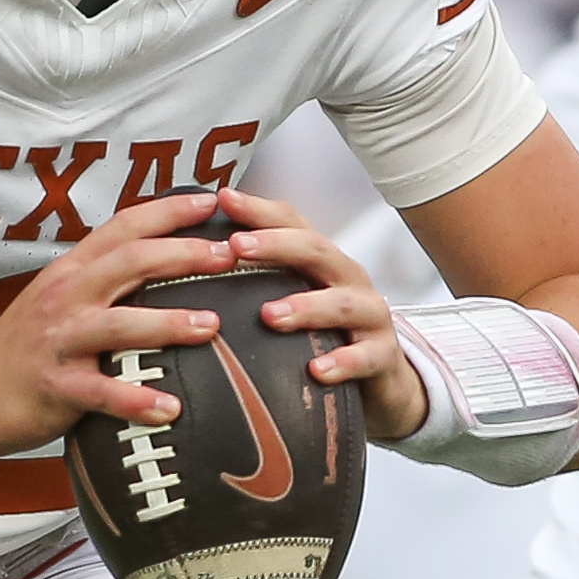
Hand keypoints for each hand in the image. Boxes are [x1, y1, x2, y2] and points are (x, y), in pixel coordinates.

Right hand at [0, 189, 236, 462]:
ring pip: (118, 324)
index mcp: (72, 271)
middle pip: (129, 264)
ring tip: (210, 326)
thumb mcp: (61, 297)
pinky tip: (170, 408)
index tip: (212, 201)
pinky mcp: (56, 387)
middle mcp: (66, 297)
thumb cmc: (30, 345)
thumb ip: (106, 278)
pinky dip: (137, 400)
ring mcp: (60, 341)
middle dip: (182, 255)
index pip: (124, 227)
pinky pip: (102, 393)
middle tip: (227, 255)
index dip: (168, 211)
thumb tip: (168, 260)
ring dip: (167, 323)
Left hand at [207, 187, 429, 441]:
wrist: (382, 378)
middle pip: (317, 250)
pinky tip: (317, 370)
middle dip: (277, 245)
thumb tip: (195, 261)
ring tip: (270, 315)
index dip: (260, 210)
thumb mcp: (297, 299)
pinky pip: (366, 357)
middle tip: (237, 247)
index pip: (293, 223)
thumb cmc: (328, 333)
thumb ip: (257, 281)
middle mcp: (347, 279)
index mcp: (322, 261)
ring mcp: (370, 316)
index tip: (223, 200)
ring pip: (342, 302)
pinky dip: (343, 362)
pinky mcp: (383, 355)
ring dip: (306, 306)